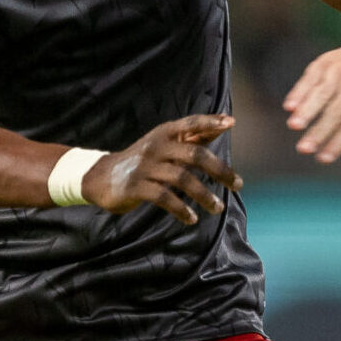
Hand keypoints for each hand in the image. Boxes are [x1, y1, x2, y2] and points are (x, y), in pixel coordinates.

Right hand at [84, 114, 240, 225]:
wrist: (102, 176)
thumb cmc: (143, 160)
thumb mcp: (165, 144)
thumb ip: (193, 136)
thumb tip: (226, 123)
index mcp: (165, 134)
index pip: (191, 123)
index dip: (210, 122)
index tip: (231, 123)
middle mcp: (156, 146)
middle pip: (194, 154)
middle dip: (220, 170)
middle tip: (238, 185)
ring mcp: (145, 166)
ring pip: (182, 178)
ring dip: (204, 195)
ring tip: (218, 208)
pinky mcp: (136, 187)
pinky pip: (164, 198)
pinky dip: (181, 210)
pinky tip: (191, 219)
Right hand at [284, 35, 340, 162]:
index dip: (337, 143)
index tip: (323, 159)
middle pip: (335, 112)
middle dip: (318, 131)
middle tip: (303, 149)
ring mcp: (339, 72)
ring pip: (321, 93)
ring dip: (306, 110)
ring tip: (293, 126)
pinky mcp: (325, 63)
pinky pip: (310, 79)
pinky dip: (299, 92)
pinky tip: (289, 106)